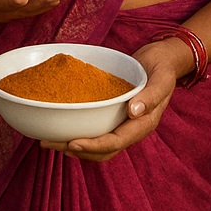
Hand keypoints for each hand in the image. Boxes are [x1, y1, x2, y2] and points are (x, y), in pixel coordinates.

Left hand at [42, 38, 185, 161]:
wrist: (162, 60)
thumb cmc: (162, 67)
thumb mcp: (162, 77)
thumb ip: (152, 95)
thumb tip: (134, 111)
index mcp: (143, 124)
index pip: (115, 142)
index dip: (93, 146)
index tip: (71, 143)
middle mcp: (131, 128)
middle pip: (102, 150)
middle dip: (75, 150)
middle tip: (48, 143)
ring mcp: (122, 124)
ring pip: (96, 144)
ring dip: (72, 145)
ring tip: (48, 139)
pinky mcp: (113, 115)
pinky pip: (95, 130)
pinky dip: (78, 131)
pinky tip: (60, 126)